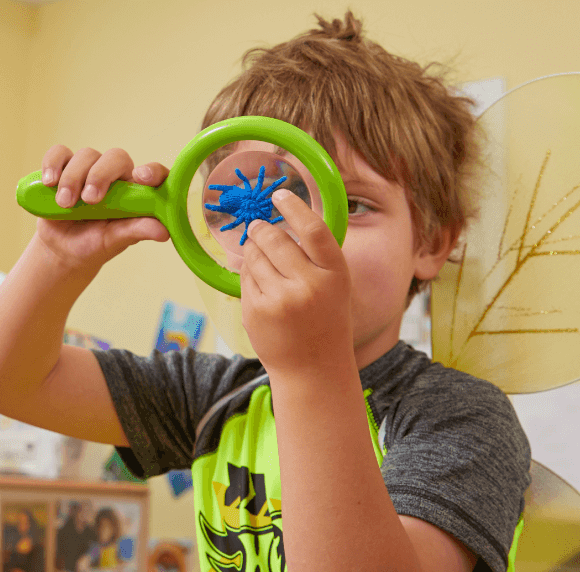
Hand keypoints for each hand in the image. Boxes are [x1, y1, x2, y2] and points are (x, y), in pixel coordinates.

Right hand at [33, 145, 170, 272]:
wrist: (61, 249)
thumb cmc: (94, 245)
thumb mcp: (115, 240)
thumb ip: (137, 231)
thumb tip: (164, 231)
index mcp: (135, 192)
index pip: (152, 173)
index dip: (152, 171)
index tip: (141, 177)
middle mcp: (115, 176)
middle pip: (115, 157)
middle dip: (100, 175)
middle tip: (89, 200)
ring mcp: (88, 169)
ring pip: (85, 155)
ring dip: (73, 178)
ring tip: (64, 204)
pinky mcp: (63, 167)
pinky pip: (59, 153)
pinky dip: (52, 164)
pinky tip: (49, 183)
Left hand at [239, 189, 353, 375]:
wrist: (313, 368)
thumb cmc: (324, 320)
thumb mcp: (333, 285)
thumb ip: (312, 256)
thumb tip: (274, 223)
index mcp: (334, 274)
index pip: (313, 230)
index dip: (294, 207)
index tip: (279, 195)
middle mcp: (309, 285)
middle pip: (276, 239)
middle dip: (263, 229)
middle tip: (258, 226)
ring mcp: (280, 299)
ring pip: (255, 257)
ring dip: (252, 250)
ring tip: (258, 254)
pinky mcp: (256, 311)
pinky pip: (245, 278)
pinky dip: (247, 274)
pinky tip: (258, 282)